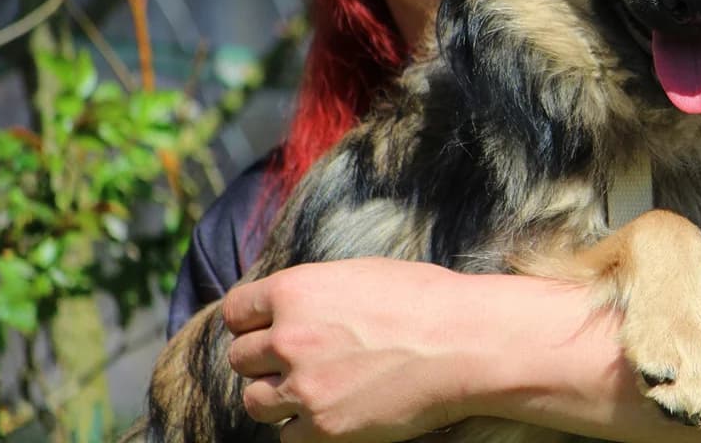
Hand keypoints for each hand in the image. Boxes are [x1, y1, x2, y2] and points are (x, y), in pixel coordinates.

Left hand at [222, 258, 480, 441]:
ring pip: (254, 401)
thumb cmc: (423, 300)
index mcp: (295, 291)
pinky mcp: (323, 429)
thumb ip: (312, 293)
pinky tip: (334, 411)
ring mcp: (303, 387)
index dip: (252, 321)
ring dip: (277, 397)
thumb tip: (285, 308)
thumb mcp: (359, 275)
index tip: (266, 329)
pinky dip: (304, 428)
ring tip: (314, 388)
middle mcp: (288, 338)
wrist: (463, 342)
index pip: (236, 312)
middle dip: (265, 360)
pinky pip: (286, 437)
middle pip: (240, 359)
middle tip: (299, 360)